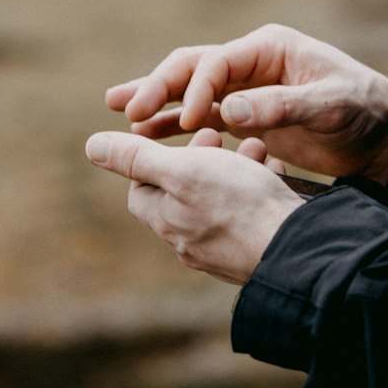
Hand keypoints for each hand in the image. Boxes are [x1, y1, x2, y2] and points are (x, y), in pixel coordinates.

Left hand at [85, 127, 302, 283]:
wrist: (296, 247)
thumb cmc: (237, 204)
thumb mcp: (181, 169)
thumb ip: (137, 157)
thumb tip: (91, 146)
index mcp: (166, 221)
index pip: (141, 188)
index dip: (154, 158)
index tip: (180, 138)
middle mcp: (189, 242)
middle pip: (183, 191)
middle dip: (202, 157)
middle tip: (218, 137)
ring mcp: (224, 250)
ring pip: (220, 198)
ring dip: (235, 166)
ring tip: (255, 148)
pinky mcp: (255, 249)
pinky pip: (249, 213)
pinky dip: (258, 187)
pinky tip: (274, 173)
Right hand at [106, 24, 387, 183]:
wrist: (383, 134)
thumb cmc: (362, 109)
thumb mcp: (330, 106)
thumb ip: (281, 106)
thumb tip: (228, 109)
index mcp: (268, 47)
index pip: (217, 61)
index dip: (196, 88)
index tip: (187, 121)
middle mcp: (251, 62)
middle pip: (192, 67)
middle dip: (158, 86)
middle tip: (126, 109)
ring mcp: (245, 88)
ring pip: (189, 90)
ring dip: (156, 101)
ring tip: (117, 113)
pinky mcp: (246, 115)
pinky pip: (201, 116)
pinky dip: (174, 125)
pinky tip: (147, 137)